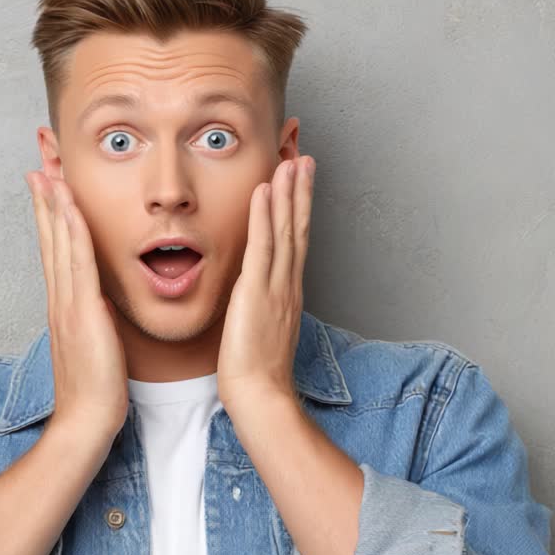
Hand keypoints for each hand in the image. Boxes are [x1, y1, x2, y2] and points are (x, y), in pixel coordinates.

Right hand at [25, 169, 128, 436]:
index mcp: (64, 305)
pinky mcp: (80, 310)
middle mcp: (60, 298)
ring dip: (53, 203)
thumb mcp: (96, 346)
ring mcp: (67, 302)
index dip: (49, 215)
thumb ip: (94, 321)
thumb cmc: (96, 392)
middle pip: (50, 237)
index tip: (47, 184)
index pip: (55, 249)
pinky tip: (68, 203)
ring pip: (59, 242)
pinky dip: (71, 228)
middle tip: (38, 160)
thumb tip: (99, 304)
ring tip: (47, 168)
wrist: (86, 422)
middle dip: (45, 198)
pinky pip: (77, 260)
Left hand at [217, 155, 314, 409]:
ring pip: (287, 230)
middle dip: (301, 190)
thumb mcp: (259, 332)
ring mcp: (276, 287)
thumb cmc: (256, 374)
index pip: (295, 242)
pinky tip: (265, 190)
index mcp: (287, 293)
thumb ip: (259, 309)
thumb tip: (250, 297)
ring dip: (289, 192)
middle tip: (304, 157)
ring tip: (291, 159)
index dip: (298, 209)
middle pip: (298, 228)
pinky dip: (265, 216)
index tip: (298, 181)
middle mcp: (288, 285)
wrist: (260, 397)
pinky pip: (263, 246)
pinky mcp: (258, 292)